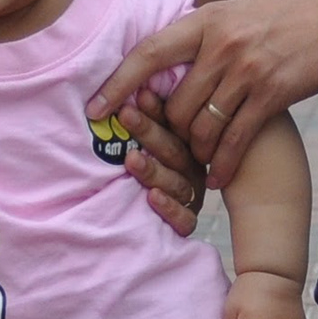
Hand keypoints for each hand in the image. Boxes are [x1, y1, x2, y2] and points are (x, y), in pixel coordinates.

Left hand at [90, 0, 317, 190]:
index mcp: (205, 20)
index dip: (118, 84)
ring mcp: (247, 70)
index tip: (96, 109)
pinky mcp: (273, 94)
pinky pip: (235, 140)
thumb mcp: (236, 13)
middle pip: (176, 104)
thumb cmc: (286, 16)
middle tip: (175, 146)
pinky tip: (220, 177)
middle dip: (172, 133)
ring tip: (200, 161)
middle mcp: (221, 45)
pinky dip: (223, 164)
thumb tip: (167, 61)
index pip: (148, 54)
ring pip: (202, 126)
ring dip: (198, 151)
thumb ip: (204, 36)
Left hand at [114, 91, 203, 236]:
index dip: (155, 110)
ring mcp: (191, 194)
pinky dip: (168, 207)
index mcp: (183, 146)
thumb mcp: (141, 145)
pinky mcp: (188, 221)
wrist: (145, 228)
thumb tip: (128, 90)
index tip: (138, 94)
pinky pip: (183, 218)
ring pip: (176, 182)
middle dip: (148, 132)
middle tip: (126, 115)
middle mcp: (190, 168)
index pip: (172, 125)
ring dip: (153, 170)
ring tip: (132, 159)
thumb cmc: (138, 174)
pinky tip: (152, 197)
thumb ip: (138, 121)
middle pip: (173, 149)